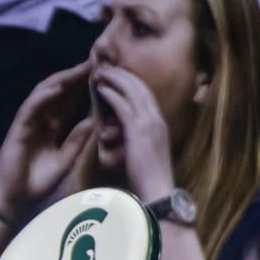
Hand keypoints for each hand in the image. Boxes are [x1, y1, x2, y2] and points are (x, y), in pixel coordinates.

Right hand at [0, 60, 95, 217]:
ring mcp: (28, 122)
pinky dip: (43, 96)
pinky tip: (57, 87)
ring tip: (80, 68)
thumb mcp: (65, 160)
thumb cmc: (37, 182)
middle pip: (59, 91)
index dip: (85, 86)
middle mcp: (41, 120)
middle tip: (96, 61)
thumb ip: (77, 140)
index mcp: (54, 127)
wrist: (15, 199)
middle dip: (77, 76)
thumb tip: (92, 119)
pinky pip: (30, 107)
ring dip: (62, 80)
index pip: (71, 101)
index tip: (104, 73)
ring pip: (44, 94)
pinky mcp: (18, 128)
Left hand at [91, 66, 176, 202]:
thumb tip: (124, 136)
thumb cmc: (148, 180)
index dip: (131, 83)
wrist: (158, 192)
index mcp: (159, 124)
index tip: (118, 76)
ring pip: (132, 92)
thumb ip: (136, 141)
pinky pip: (124, 106)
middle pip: (140, 88)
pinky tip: (100, 88)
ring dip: (115, 80)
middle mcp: (157, 119)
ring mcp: (150, 123)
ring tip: (100, 72)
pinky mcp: (139, 130)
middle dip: (123, 75)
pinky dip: (112, 94)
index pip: (146, 96)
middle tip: (106, 67)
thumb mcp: (144, 154)